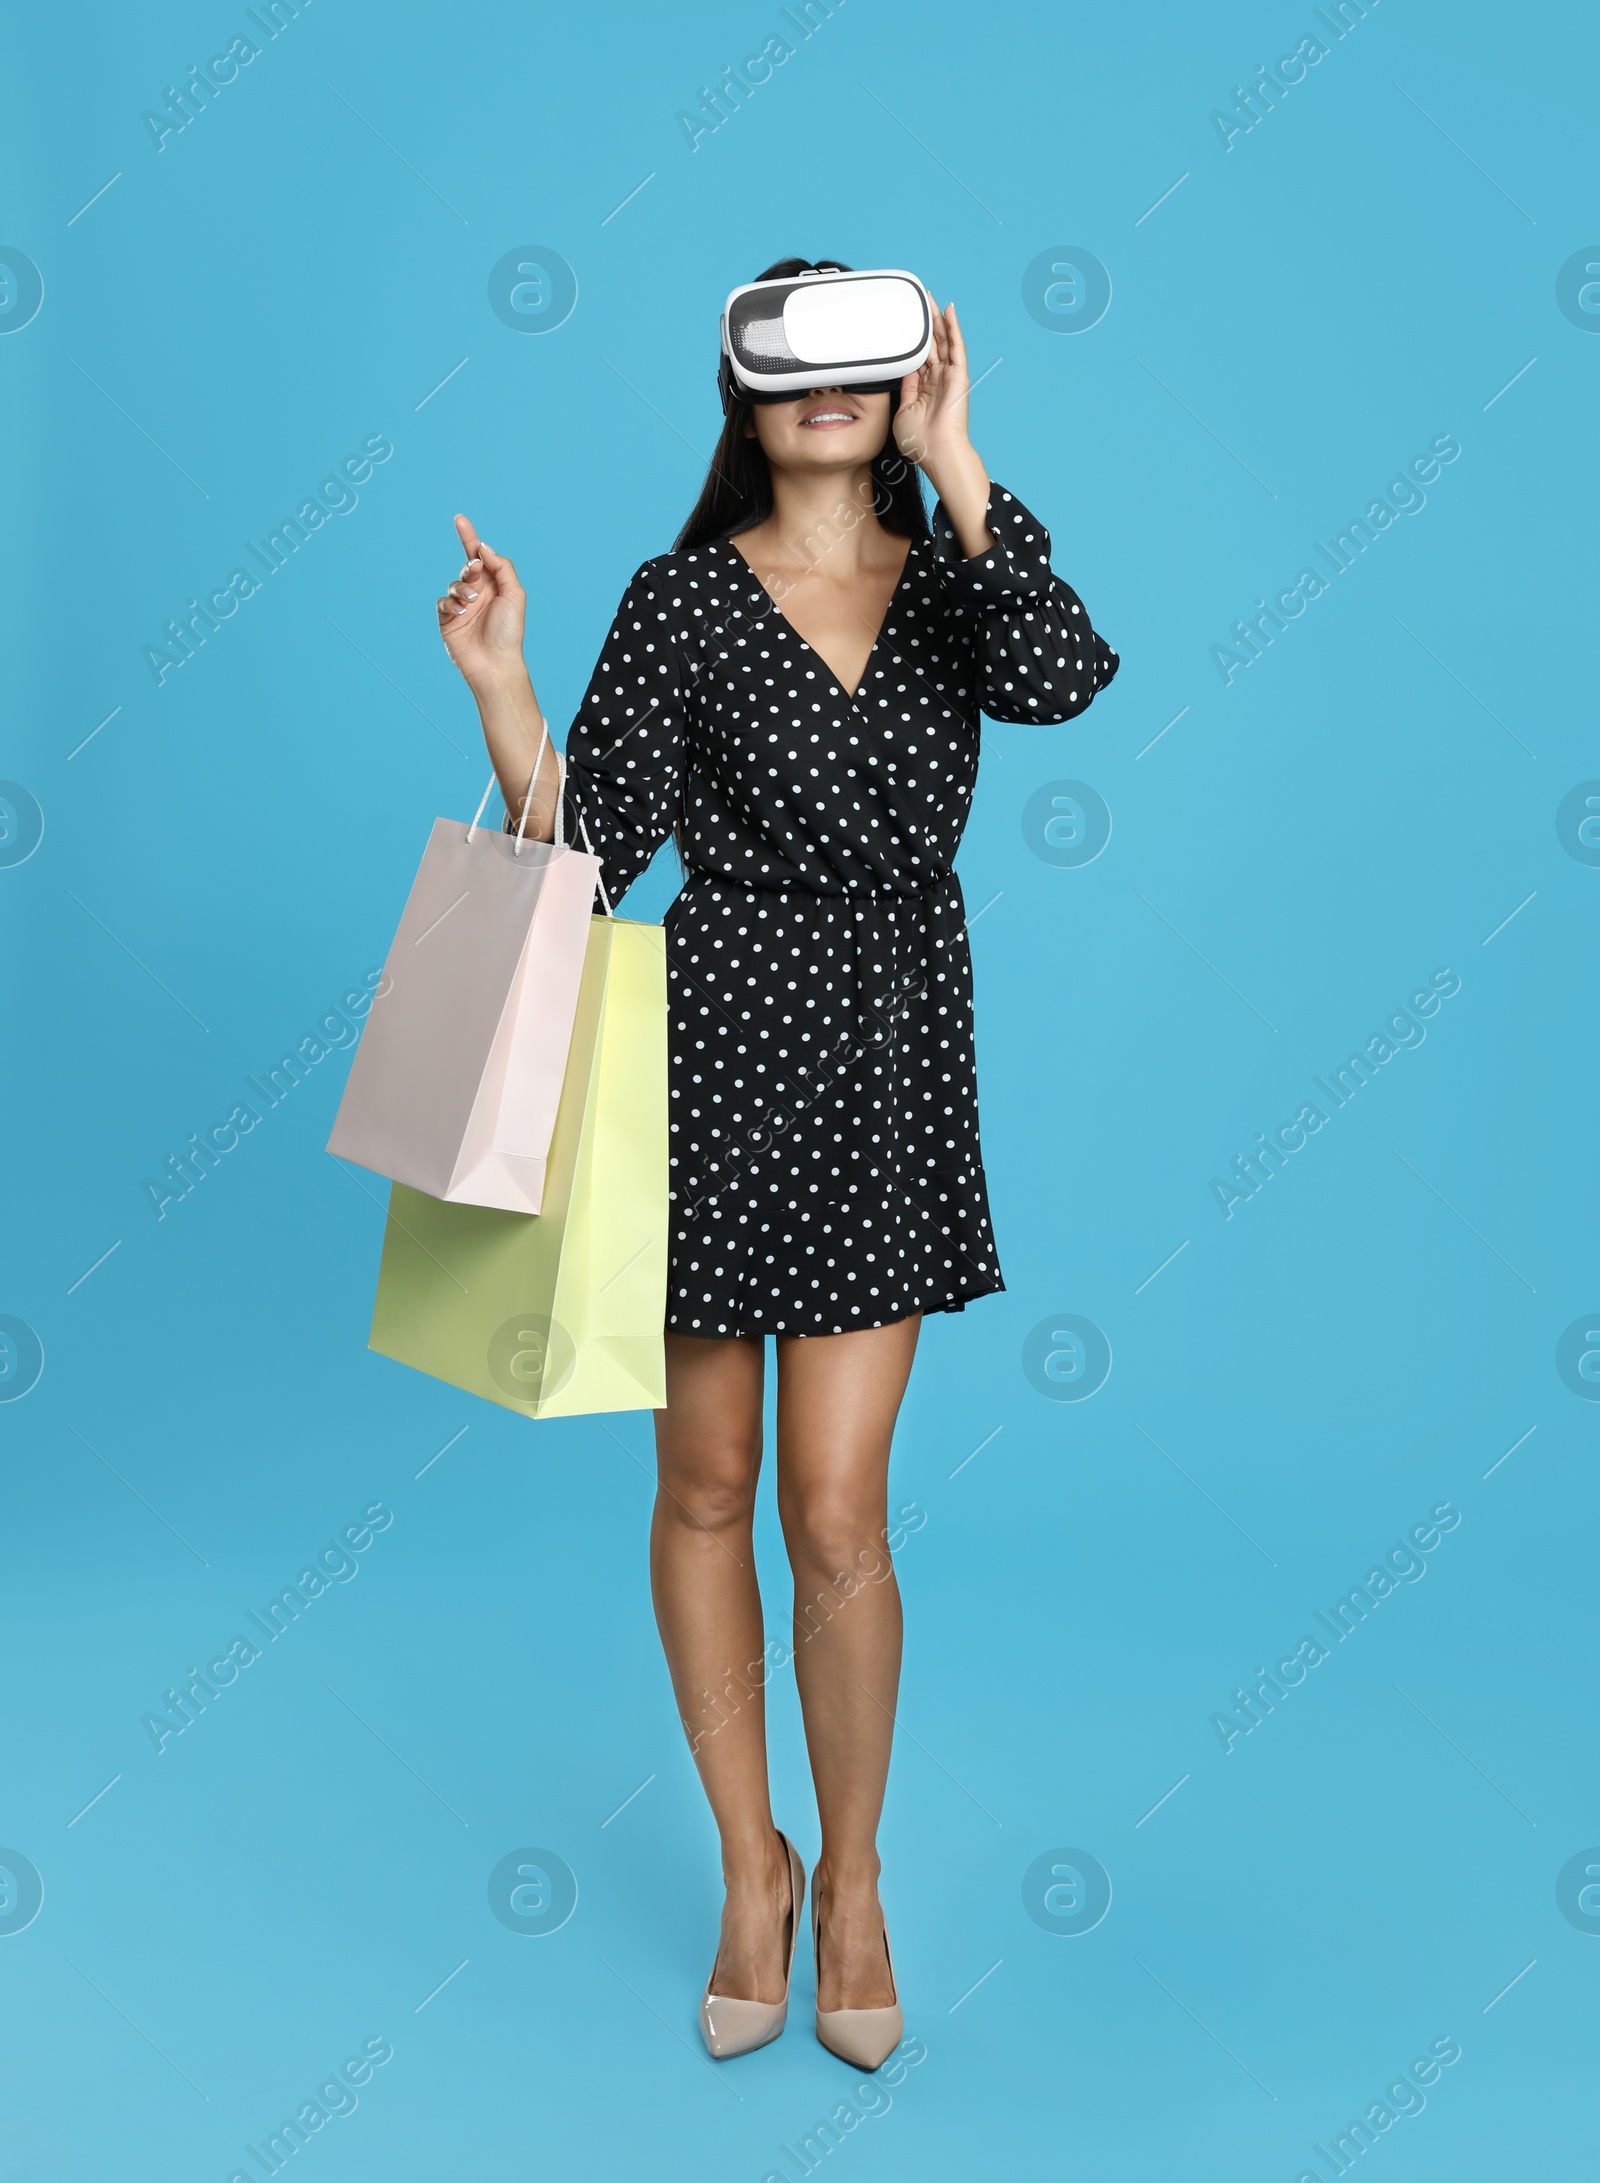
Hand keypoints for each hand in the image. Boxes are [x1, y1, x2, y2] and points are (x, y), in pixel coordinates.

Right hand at [436, 513, 527, 691]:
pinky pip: (442, 602)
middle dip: (469, 568)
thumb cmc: (509, 631)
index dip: (469, 537)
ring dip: (461, 589)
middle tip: (474, 572)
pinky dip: (450, 604)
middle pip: (466, 567)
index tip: (459, 519)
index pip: (480, 556)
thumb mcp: (514, 594)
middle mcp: (478, 593)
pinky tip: (460, 613)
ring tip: (470, 603)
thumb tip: (483, 549)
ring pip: (453, 583)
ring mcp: (462, 607)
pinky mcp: (448, 620)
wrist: (495, 663)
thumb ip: (501, 567)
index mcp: (495, 586)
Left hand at [893, 299, 974, 470]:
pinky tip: (949, 310)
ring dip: (937, 319)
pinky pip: (956, 346)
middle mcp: (937, 380)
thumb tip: (902, 370)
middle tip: (918, 302)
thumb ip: (903, 389)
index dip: (912, 340)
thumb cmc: (920, 441)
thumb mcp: (902, 411)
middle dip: (925, 323)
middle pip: (931, 344)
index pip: (917, 358)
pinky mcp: (959, 375)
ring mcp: (949, 376)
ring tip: (930, 299)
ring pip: (943, 340)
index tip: (904, 324)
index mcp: (923, 389)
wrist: (938, 451)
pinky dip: (954, 327)